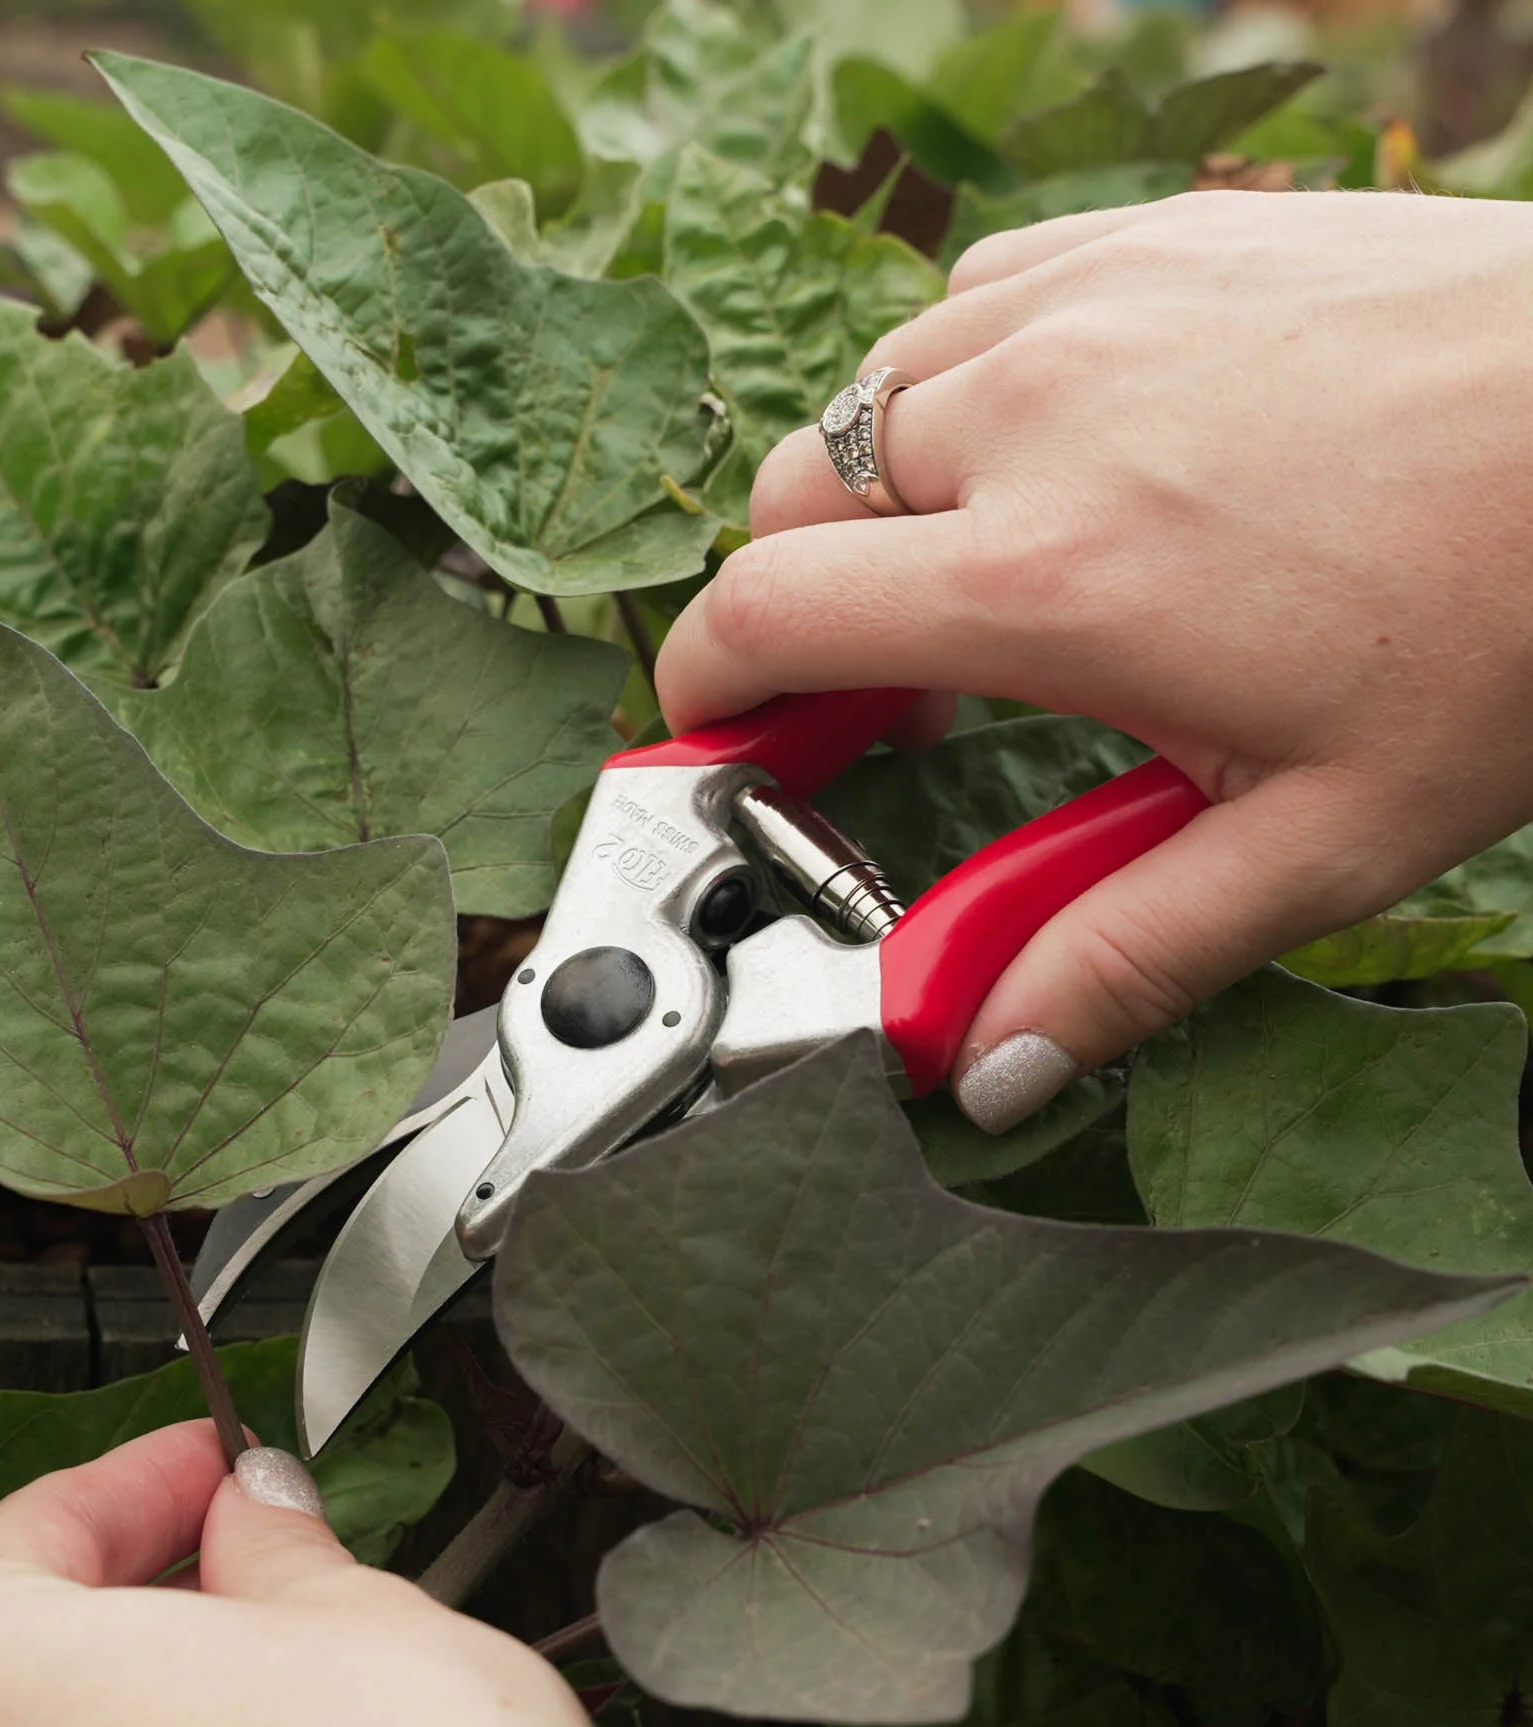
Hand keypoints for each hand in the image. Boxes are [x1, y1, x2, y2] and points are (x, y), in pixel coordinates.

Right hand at [656, 190, 1532, 1128]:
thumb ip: (1122, 958)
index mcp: (1049, 581)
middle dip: (801, 609)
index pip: (765, 619)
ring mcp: (1085, 303)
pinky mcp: (1146, 237)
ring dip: (878, 502)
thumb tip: (989, 1061)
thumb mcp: (1321, 841)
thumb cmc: (1515, 610)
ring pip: (868, 405)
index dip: (703, 691)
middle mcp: (1035, 418)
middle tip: (891, 694)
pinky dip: (960, 390)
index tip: (722, 738)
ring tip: (981, 575)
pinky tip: (1048, 450)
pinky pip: (967, 309)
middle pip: (791, 508)